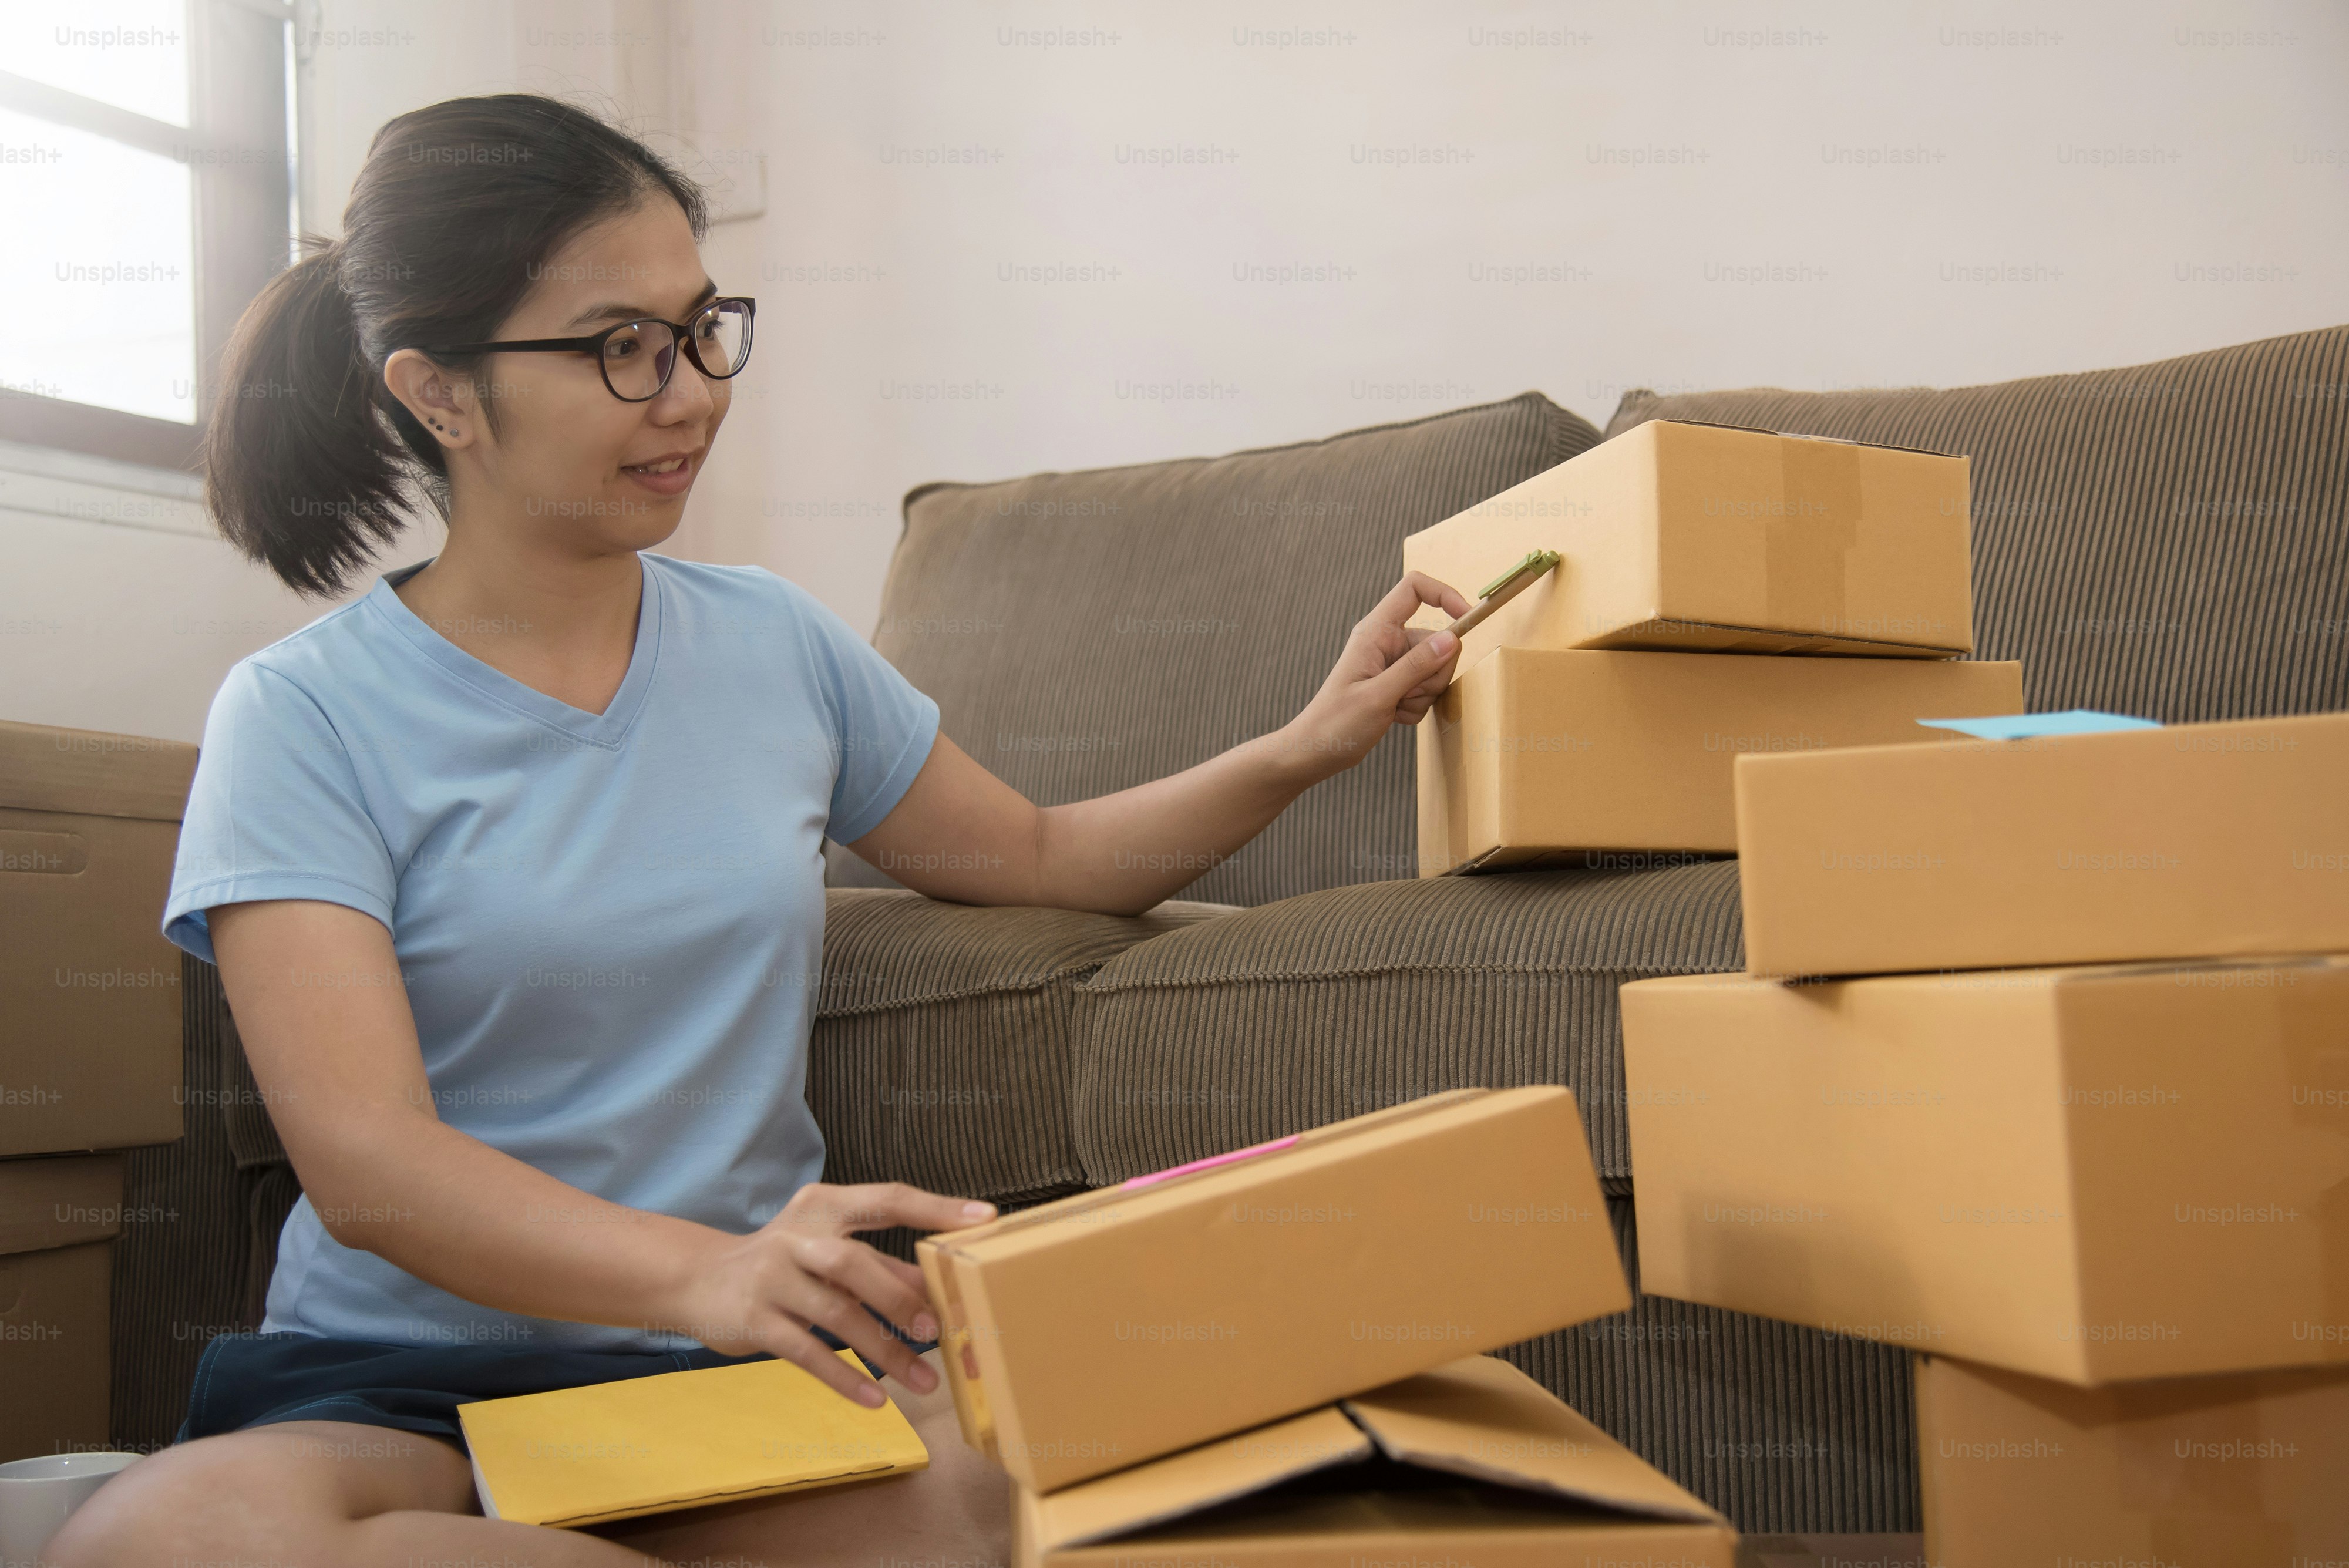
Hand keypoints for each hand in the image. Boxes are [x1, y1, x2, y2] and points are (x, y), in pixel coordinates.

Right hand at [670, 1180, 995, 1406]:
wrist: (699, 1279)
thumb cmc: (784, 1262)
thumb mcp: (827, 1251)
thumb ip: (879, 1265)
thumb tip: (939, 1289)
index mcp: (824, 1205)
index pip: (887, 1198)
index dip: (936, 1208)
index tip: (985, 1219)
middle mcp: (797, 1236)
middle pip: (853, 1262)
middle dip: (899, 1297)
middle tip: (938, 1329)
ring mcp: (772, 1278)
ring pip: (834, 1314)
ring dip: (882, 1351)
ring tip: (924, 1381)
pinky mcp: (755, 1320)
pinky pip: (806, 1352)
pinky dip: (843, 1378)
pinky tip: (874, 1400)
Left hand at [1269, 572, 1470, 781]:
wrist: (1317, 751)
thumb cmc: (1336, 722)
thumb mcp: (1379, 694)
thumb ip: (1416, 666)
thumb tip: (1452, 639)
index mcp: (1376, 631)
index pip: (1414, 589)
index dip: (1445, 595)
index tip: (1466, 617)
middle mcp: (1387, 642)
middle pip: (1437, 639)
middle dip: (1433, 673)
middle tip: (1404, 695)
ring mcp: (1393, 663)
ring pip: (1435, 669)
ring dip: (1422, 695)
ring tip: (1393, 708)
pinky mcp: (1398, 684)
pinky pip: (1426, 690)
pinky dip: (1416, 707)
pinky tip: (1393, 716)